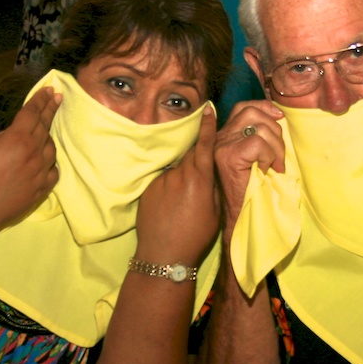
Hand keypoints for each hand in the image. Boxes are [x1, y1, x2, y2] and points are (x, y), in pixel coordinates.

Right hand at [0, 87, 61, 232]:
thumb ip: (7, 136)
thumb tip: (19, 132)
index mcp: (18, 139)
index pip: (33, 113)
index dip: (41, 100)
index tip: (49, 90)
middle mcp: (34, 154)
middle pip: (45, 127)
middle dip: (50, 110)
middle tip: (56, 98)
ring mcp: (41, 173)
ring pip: (51, 149)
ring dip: (47, 139)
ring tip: (44, 133)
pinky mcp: (42, 190)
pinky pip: (53, 172)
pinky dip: (50, 164)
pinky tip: (46, 161)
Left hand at [136, 105, 219, 265]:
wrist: (163, 255)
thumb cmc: (195, 236)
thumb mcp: (214, 211)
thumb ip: (213, 185)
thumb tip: (213, 169)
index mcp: (199, 179)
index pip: (205, 145)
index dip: (208, 126)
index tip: (208, 108)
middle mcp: (179, 174)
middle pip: (190, 153)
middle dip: (197, 154)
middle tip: (201, 169)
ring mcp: (161, 180)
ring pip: (176, 167)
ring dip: (182, 175)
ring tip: (183, 199)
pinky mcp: (148, 188)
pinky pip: (163, 179)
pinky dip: (169, 186)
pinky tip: (170, 205)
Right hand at [214, 100, 284, 230]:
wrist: (242, 214)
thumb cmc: (253, 187)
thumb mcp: (256, 156)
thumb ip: (259, 136)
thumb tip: (278, 115)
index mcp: (225, 135)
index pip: (244, 107)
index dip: (263, 107)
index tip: (279, 116)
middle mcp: (220, 138)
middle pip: (253, 113)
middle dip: (275, 131)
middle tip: (278, 156)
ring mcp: (222, 146)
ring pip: (259, 128)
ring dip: (276, 147)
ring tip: (274, 166)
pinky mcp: (228, 156)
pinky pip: (258, 144)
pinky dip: (269, 156)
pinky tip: (265, 170)